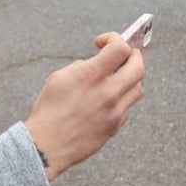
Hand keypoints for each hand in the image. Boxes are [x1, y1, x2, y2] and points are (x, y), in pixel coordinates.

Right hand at [23, 33, 144, 180]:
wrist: (47, 146)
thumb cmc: (49, 111)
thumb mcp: (60, 78)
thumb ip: (83, 67)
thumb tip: (97, 64)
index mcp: (91, 76)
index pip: (120, 48)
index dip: (114, 39)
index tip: (102, 43)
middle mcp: (108, 92)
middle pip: (138, 67)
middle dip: (134, 56)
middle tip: (126, 54)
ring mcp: (114, 112)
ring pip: (137, 88)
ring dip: (130, 78)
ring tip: (118, 76)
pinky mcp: (115, 127)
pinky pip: (127, 108)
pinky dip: (121, 99)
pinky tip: (107, 99)